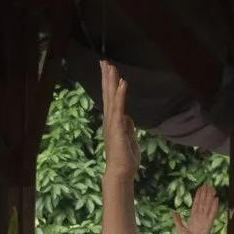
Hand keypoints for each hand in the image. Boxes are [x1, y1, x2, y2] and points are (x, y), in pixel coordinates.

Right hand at [98, 60, 137, 177]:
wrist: (121, 172)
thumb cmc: (126, 160)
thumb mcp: (130, 139)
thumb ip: (128, 127)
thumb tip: (127, 117)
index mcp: (112, 122)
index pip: (111, 99)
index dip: (109, 84)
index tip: (108, 71)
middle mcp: (109, 120)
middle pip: (108, 94)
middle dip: (106, 77)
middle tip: (103, 61)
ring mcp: (112, 123)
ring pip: (111, 97)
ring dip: (111, 81)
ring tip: (110, 66)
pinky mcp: (117, 126)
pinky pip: (119, 107)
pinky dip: (121, 94)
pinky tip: (122, 82)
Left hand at [172, 183, 217, 233]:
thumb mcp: (180, 229)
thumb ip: (178, 220)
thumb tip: (174, 212)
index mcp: (194, 217)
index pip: (197, 204)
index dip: (198, 196)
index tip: (200, 188)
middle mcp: (200, 217)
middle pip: (203, 202)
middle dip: (205, 193)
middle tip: (207, 183)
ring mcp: (205, 219)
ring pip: (208, 205)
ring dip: (210, 196)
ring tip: (212, 188)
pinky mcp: (209, 223)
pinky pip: (212, 213)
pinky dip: (214, 206)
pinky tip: (216, 199)